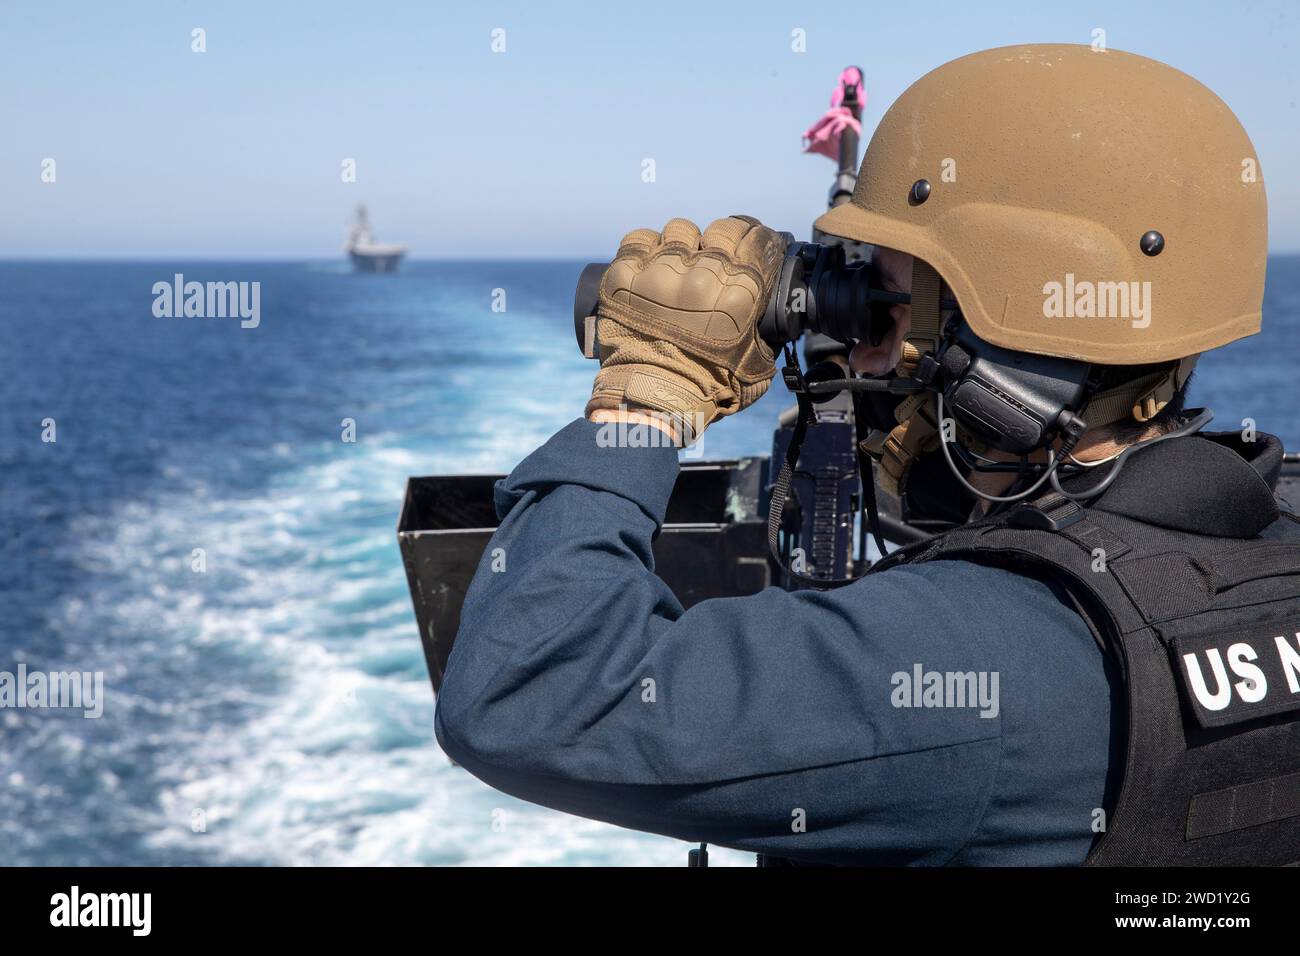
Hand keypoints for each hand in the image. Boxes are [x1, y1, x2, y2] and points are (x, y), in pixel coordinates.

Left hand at [585, 216, 784, 442]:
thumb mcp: (758, 363)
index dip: (757, 237)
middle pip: (721, 228)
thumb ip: (768, 331)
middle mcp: (701, 275)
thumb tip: (773, 312)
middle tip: (716, 257)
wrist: (650, 401)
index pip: (756, 237)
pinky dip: (646, 247)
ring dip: (684, 244)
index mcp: (740, 293)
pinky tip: (651, 262)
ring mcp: (659, 272)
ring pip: (679, 230)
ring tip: (680, 265)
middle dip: (723, 240)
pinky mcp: (624, 274)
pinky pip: (639, 238)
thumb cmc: (706, 389)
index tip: (754, 243)